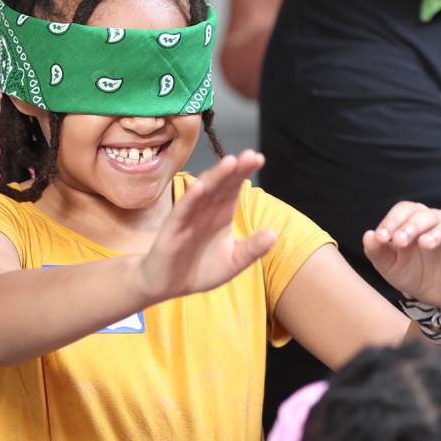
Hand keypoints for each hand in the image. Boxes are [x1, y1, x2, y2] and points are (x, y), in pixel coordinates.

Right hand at [135, 150, 276, 301]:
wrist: (167, 285)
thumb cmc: (199, 270)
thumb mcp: (232, 262)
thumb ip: (252, 250)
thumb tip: (273, 234)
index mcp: (221, 214)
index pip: (233, 188)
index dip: (244, 173)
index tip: (258, 158)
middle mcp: (205, 210)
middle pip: (221, 185)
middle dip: (235, 170)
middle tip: (250, 155)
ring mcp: (188, 217)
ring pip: (203, 192)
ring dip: (215, 177)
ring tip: (230, 162)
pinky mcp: (173, 229)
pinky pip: (182, 211)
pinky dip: (190, 199)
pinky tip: (199, 187)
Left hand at [363, 203, 440, 314]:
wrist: (432, 297)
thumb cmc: (410, 273)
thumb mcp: (389, 266)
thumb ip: (377, 252)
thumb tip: (368, 236)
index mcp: (414, 222)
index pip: (404, 210)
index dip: (392, 221)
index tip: (381, 237)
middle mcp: (436, 223)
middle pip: (426, 214)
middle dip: (411, 226)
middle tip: (399, 241)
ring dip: (437, 232)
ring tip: (424, 244)